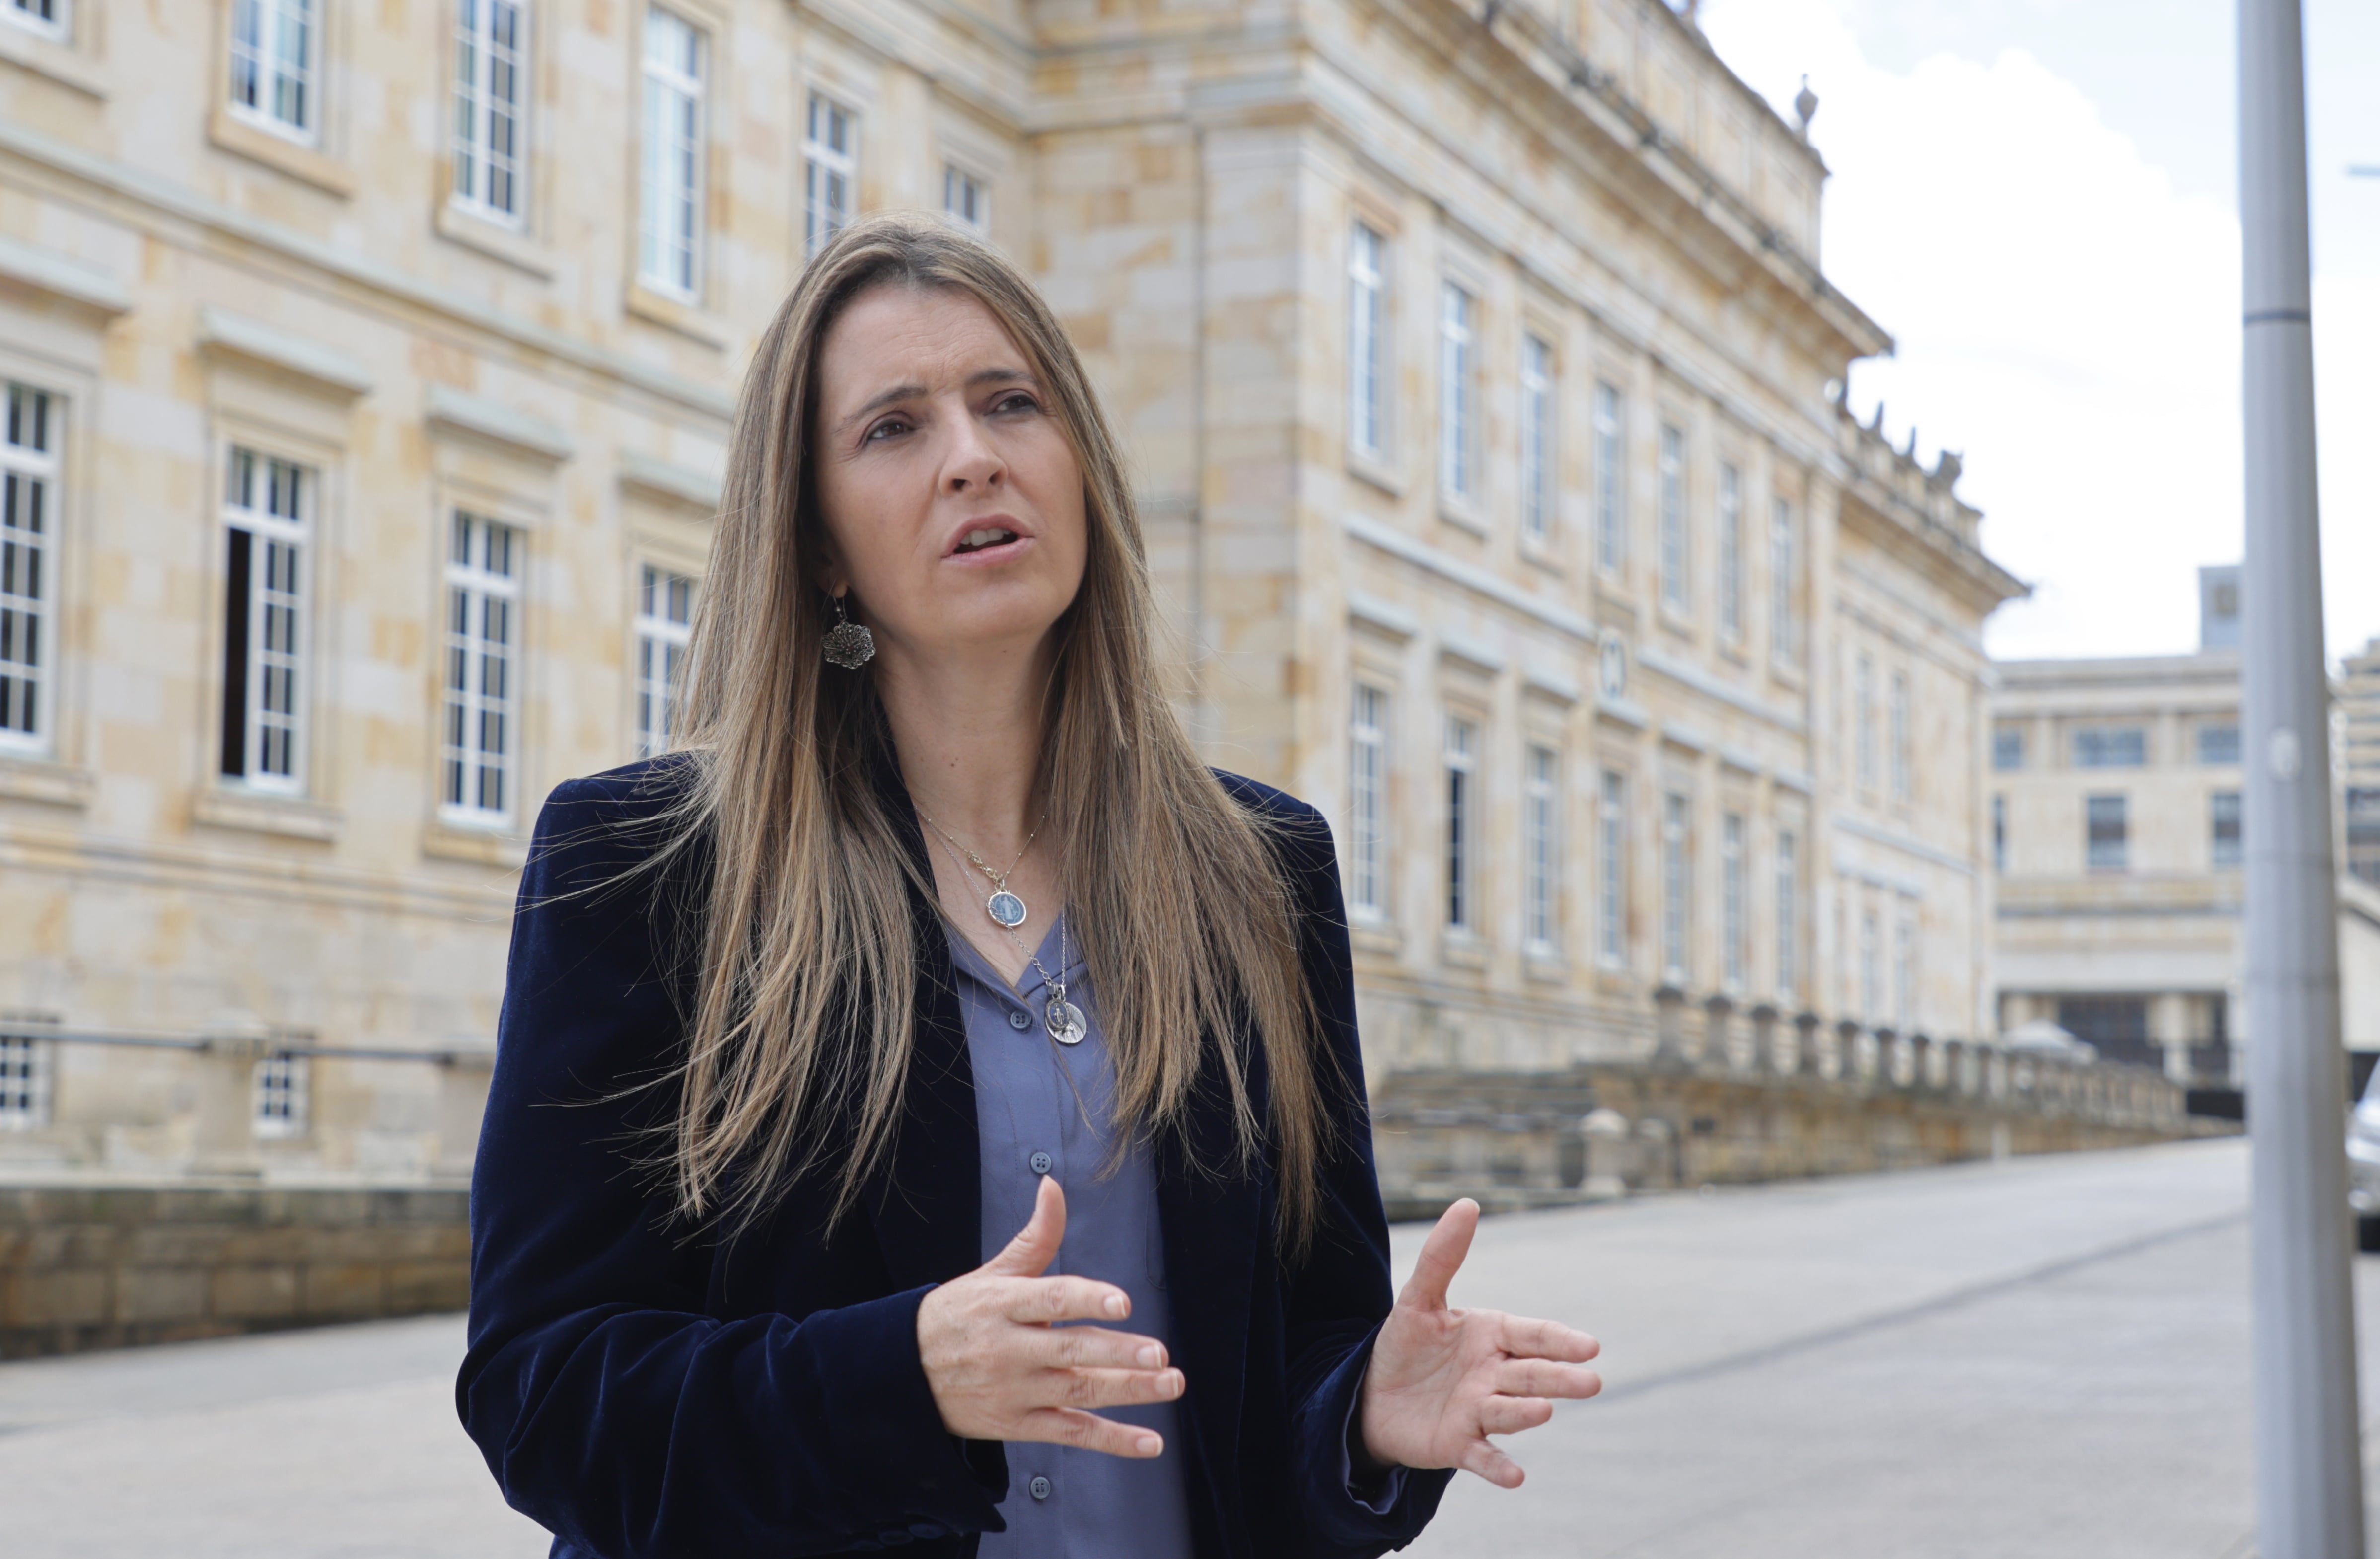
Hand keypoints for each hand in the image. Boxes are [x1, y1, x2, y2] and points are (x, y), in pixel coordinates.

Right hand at [916, 1174, 1184, 1456]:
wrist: (904, 1373)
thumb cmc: (960, 1315)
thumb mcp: (992, 1273)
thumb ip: (1036, 1235)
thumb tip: (1053, 1185)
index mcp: (1003, 1304)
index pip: (1050, 1299)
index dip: (1087, 1299)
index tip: (1122, 1301)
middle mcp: (1009, 1349)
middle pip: (1071, 1351)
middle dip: (1118, 1354)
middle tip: (1160, 1353)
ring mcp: (1014, 1391)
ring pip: (1078, 1392)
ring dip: (1128, 1391)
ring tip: (1170, 1382)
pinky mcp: (1018, 1425)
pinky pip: (1071, 1432)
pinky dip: (1112, 1440)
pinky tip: (1150, 1442)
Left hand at [1357, 1198, 1600, 1488]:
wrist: (1371, 1396)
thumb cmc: (1405, 1346)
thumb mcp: (1418, 1299)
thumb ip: (1442, 1256)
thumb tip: (1468, 1203)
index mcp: (1491, 1336)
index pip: (1532, 1335)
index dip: (1559, 1340)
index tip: (1589, 1345)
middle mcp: (1493, 1375)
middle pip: (1531, 1374)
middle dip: (1559, 1378)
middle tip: (1591, 1381)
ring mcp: (1478, 1412)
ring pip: (1509, 1412)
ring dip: (1527, 1414)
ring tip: (1545, 1411)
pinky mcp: (1458, 1444)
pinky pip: (1482, 1456)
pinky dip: (1499, 1466)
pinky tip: (1517, 1478)